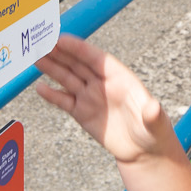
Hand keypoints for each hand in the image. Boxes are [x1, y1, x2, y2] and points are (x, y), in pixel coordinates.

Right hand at [35, 33, 171, 166]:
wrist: (143, 151)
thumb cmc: (153, 132)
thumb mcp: (155, 124)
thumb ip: (152, 115)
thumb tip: (154, 108)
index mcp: (120, 78)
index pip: (96, 58)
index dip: (78, 48)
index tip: (61, 39)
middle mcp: (102, 84)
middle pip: (78, 64)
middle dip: (59, 53)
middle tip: (41, 43)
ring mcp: (91, 97)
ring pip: (68, 78)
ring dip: (52, 68)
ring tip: (35, 58)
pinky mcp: (82, 113)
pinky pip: (64, 101)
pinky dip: (52, 95)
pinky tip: (40, 88)